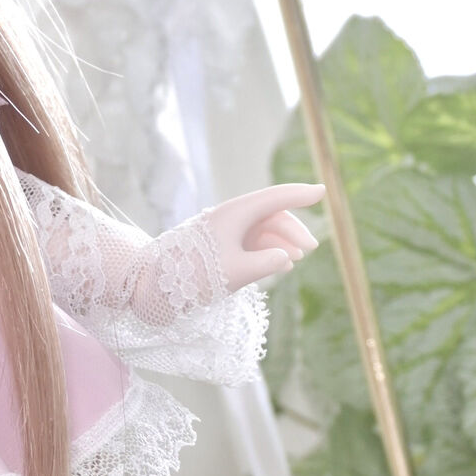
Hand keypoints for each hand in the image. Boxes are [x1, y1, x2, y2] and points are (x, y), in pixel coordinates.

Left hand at [203, 182, 325, 289]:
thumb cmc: (193, 275)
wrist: (152, 284)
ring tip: (297, 258)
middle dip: (293, 229)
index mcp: (234, 214)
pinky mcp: (219, 248)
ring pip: (261, 231)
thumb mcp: (234, 272)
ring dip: (282, 242)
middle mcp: (230, 218)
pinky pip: (250, 244)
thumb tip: (285, 258)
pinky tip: (281, 265)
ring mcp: (224, 233)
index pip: (274, 198)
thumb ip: (265, 264)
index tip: (323, 191)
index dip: (300, 194)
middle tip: (312, 248)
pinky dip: (268, 252)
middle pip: (271, 215)